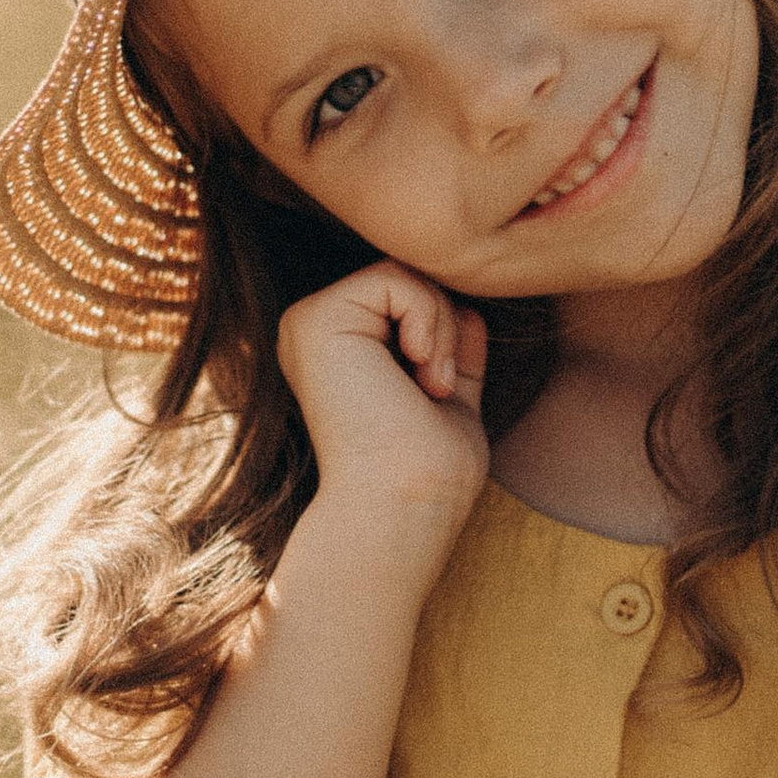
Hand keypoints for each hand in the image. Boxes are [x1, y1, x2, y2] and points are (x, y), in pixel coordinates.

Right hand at [277, 262, 489, 569]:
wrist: (403, 506)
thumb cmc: (428, 470)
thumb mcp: (451, 400)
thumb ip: (455, 354)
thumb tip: (471, 311)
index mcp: (337, 349)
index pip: (407, 294)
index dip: (445, 326)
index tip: (443, 387)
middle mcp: (312, 331)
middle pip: (406, 275)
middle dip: (444, 322)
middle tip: (439, 386)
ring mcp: (307, 323)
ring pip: (403, 272)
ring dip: (440, 326)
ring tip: (432, 384)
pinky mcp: (314, 320)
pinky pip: (394, 277)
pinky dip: (428, 319)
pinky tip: (420, 368)